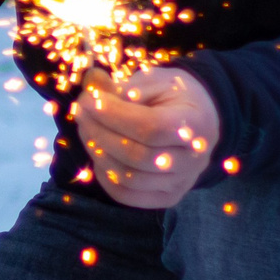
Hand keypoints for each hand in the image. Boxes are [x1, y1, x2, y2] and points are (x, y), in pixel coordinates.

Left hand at [74, 63, 219, 210]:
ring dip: (97, 152)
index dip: (115, 115)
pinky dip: (104, 175)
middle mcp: (194, 161)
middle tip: (80, 111)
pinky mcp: (166, 198)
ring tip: (85, 128)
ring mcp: (181, 184)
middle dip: (99, 132)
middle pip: (137, 155)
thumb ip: (128, 87)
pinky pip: (126, 194)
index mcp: (197, 125)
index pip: (152, 127)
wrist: (199, 122)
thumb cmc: (174, 97)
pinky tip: (98, 151)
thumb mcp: (157, 81)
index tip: (88, 100)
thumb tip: (95, 88)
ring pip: (128, 177)